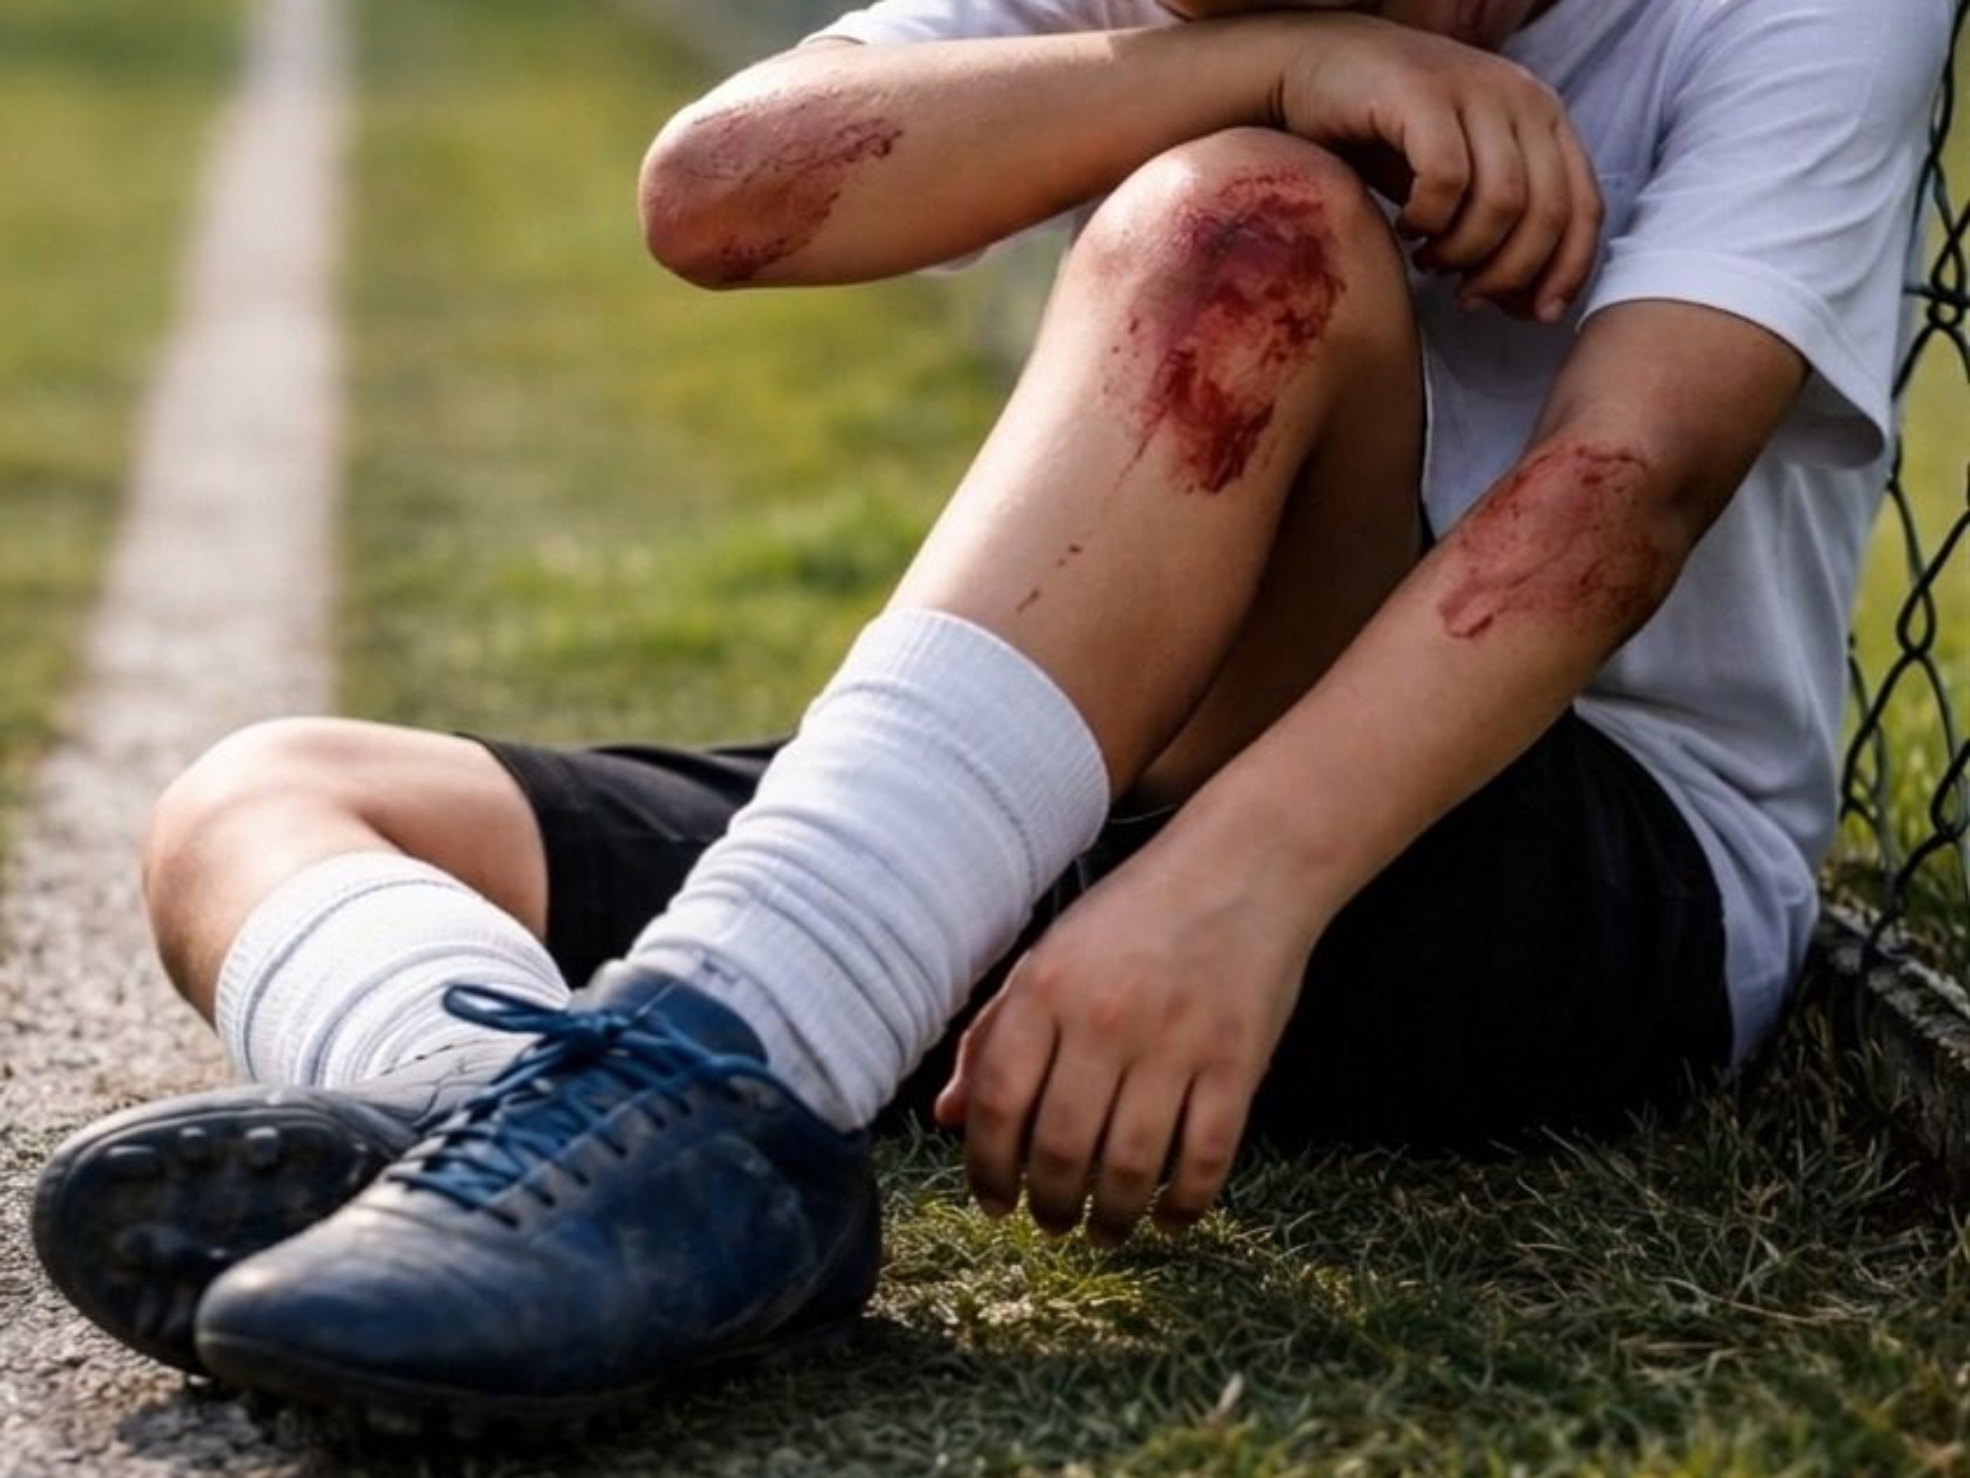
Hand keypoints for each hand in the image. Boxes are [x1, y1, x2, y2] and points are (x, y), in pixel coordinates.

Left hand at [934, 831, 1318, 1245]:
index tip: (993, 1203)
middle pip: (1060, 1148)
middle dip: (1049, 1205)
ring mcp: (1174, 1042)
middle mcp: (1104, 1018)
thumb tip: (947, 1116)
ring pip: (1129, 1167)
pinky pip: (1205, 1157)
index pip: (999, 1103)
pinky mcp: (1235, 1061)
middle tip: (1051, 1223)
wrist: (1244, 866)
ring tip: (1102, 1231)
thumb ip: (994, 1034)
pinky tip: (1170, 1219)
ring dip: (1111, 1218)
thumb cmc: (1135, 915)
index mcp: (1045, 989)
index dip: (987, 1168)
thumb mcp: (1049, 957)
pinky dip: (1184, 1204)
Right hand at [1268, 14, 1601, 320]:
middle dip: (1507, 272)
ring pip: (1502, 201)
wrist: (1314, 70)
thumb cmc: (1386, 137)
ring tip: (1430, 260)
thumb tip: (1530, 309)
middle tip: (1466, 294)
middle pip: (1547, 211)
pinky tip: (1406, 226)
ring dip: (1464, 250)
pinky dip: (1428, 219)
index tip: (1534, 315)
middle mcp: (1520, 96)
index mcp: (1543, 117)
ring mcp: (1473, 88)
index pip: (1584, 205)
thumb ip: (1499, 239)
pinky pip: (1447, 178)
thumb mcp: (1459, 191)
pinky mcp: (1422, 93)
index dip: (1566, 270)